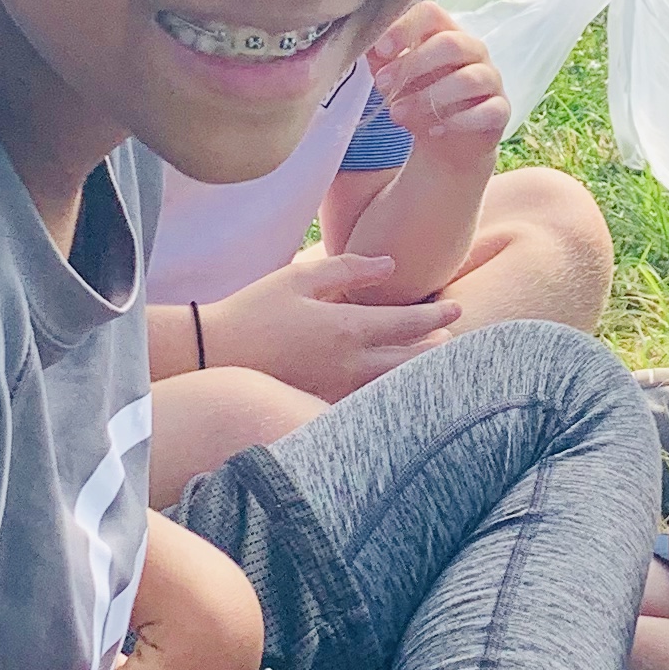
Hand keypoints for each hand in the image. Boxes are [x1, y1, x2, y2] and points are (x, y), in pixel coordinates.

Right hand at [200, 248, 457, 397]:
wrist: (212, 353)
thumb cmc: (255, 309)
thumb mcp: (300, 277)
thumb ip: (348, 268)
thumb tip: (390, 266)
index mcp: (346, 329)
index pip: (407, 324)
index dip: (436, 317)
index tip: (456, 309)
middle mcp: (347, 365)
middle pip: (408, 362)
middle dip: (435, 349)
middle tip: (453, 337)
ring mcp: (334, 389)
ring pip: (391, 385)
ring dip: (415, 372)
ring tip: (431, 361)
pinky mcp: (320, 403)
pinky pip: (366, 400)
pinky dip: (387, 390)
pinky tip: (391, 383)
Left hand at [365, 3, 511, 158]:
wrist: (445, 143)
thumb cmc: (418, 98)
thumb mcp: (392, 77)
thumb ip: (379, 58)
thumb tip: (361, 41)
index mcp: (445, 32)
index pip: (431, 12)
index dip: (405, 27)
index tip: (380, 50)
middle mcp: (473, 50)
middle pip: (451, 43)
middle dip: (412, 64)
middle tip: (383, 85)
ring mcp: (491, 79)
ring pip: (468, 79)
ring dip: (428, 97)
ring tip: (398, 114)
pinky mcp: (500, 110)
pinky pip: (488, 111)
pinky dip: (458, 121)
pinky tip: (433, 130)